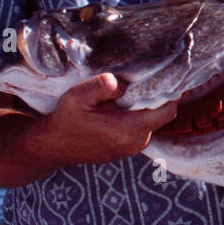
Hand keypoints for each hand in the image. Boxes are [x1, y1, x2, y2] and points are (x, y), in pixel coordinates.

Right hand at [24, 73, 176, 167]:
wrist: (52, 146)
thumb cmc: (66, 120)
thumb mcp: (78, 97)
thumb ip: (101, 86)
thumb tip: (119, 82)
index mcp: (129, 129)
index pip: (167, 110)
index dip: (170, 92)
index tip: (166, 76)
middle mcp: (136, 142)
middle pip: (161, 115)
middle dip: (156, 97)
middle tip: (142, 81)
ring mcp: (132, 148)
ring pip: (152, 121)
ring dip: (144, 107)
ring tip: (127, 94)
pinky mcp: (127, 149)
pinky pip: (142, 129)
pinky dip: (137, 116)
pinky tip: (121, 107)